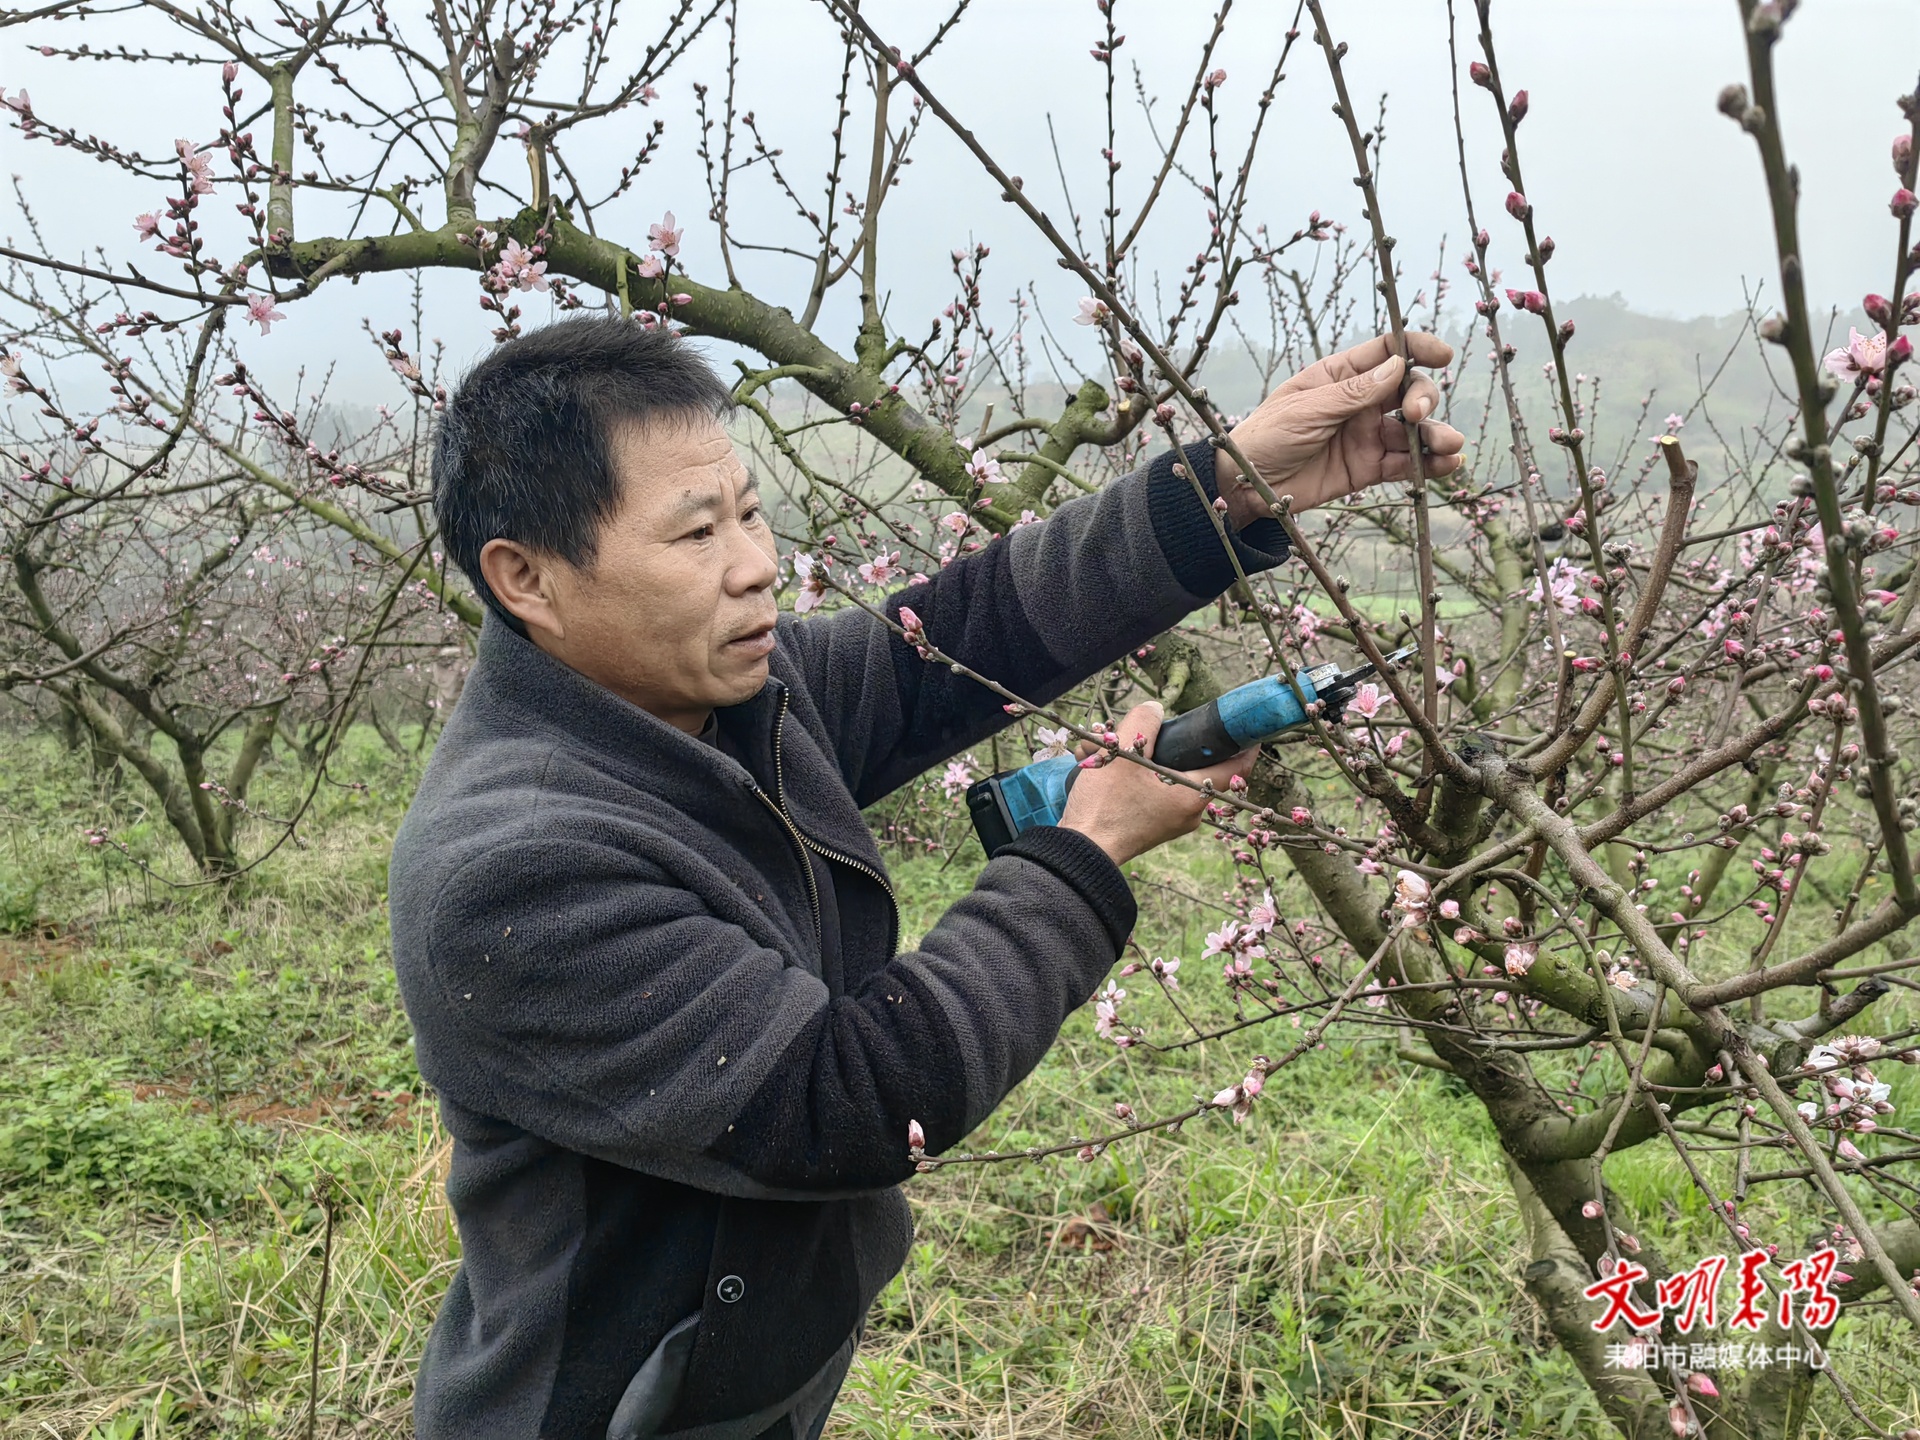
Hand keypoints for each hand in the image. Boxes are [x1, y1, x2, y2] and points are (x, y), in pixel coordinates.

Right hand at [1058, 701, 1255, 865]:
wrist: (1079, 854)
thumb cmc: (1104, 807)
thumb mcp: (1122, 755)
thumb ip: (1143, 723)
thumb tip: (1155, 710)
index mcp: (1191, 797)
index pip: (1234, 767)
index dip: (1242, 743)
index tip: (1240, 724)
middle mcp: (1188, 813)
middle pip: (1188, 763)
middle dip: (1160, 740)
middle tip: (1134, 728)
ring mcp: (1169, 820)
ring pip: (1161, 774)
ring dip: (1133, 755)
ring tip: (1098, 748)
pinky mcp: (1150, 824)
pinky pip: (1148, 789)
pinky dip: (1128, 773)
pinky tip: (1094, 763)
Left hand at [1213, 332, 1466, 524]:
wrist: (1245, 485)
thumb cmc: (1266, 436)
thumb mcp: (1307, 410)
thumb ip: (1353, 393)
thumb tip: (1397, 367)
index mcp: (1340, 376)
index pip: (1387, 352)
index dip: (1416, 349)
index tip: (1442, 355)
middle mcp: (1359, 403)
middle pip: (1407, 390)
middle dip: (1422, 398)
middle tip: (1416, 415)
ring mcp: (1366, 436)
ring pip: (1412, 431)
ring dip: (1435, 435)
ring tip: (1450, 445)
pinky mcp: (1367, 469)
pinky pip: (1404, 464)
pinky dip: (1428, 465)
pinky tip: (1448, 465)